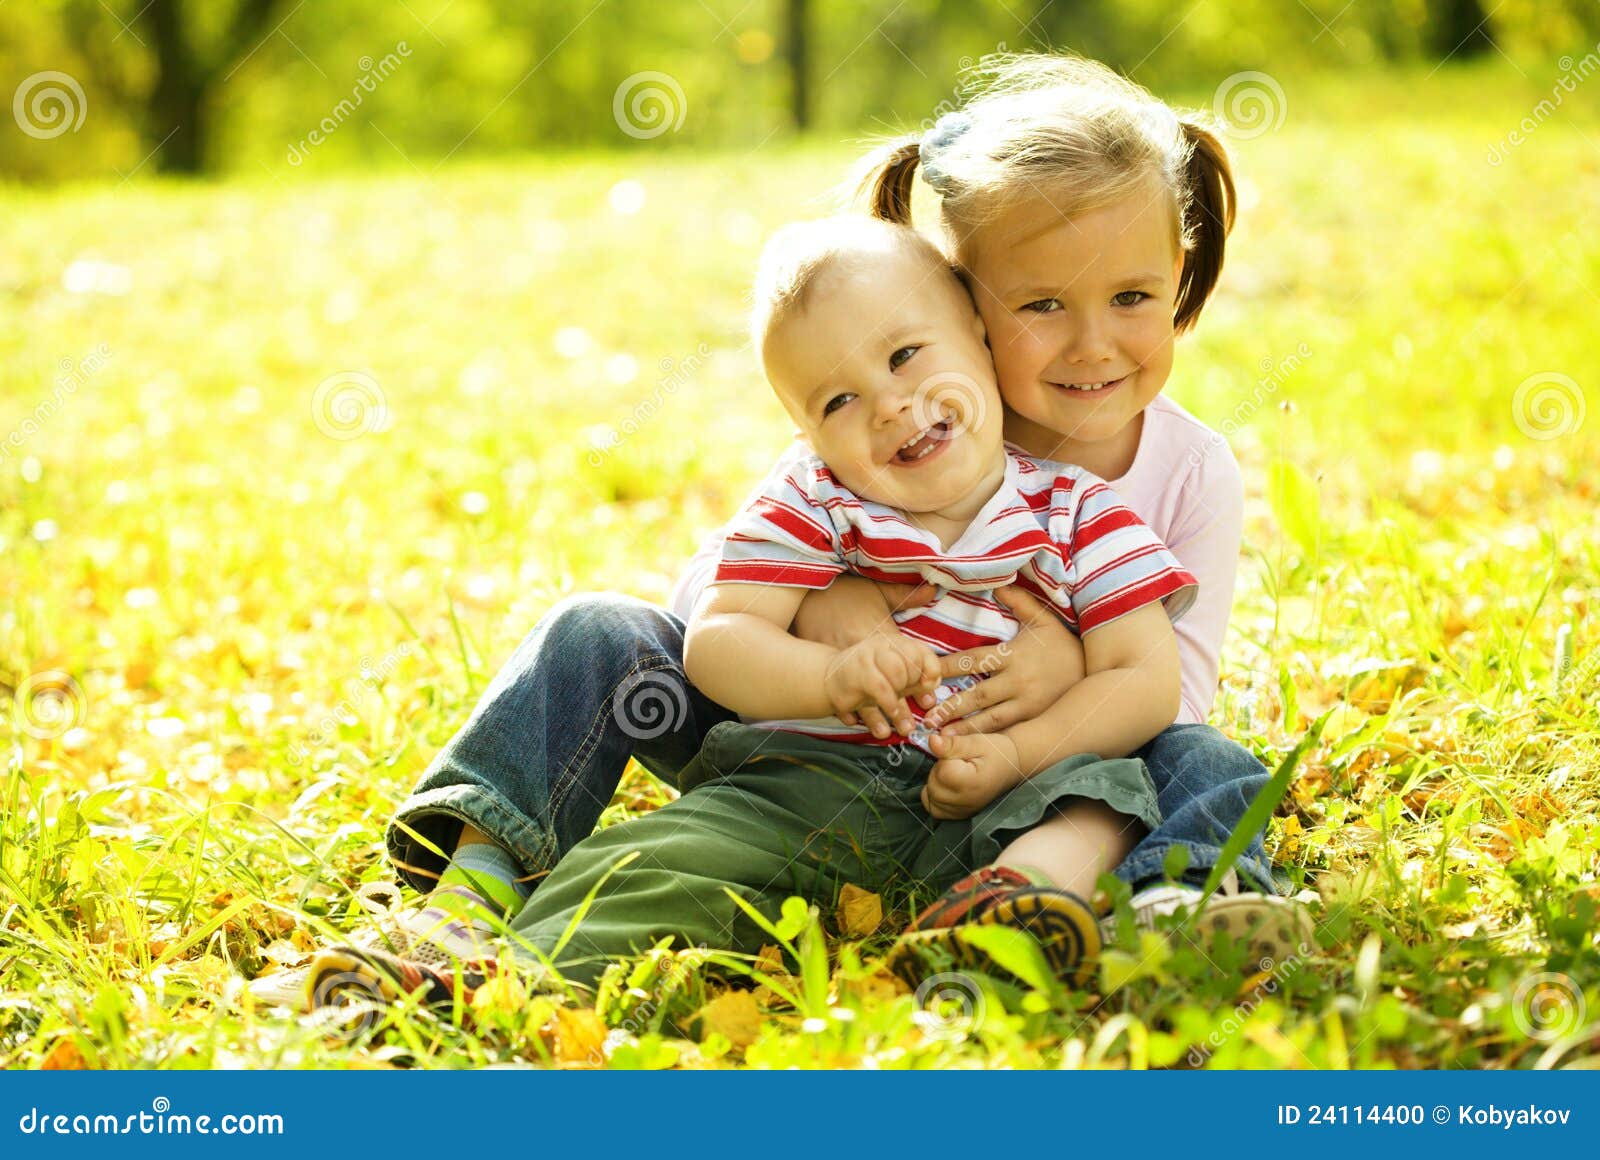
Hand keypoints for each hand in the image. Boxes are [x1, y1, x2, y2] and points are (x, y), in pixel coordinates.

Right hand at [796, 576, 938, 736]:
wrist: (812, 600)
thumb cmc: (848, 597)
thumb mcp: (877, 592)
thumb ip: (904, 596)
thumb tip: (933, 589)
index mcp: (882, 636)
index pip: (909, 662)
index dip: (922, 679)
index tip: (929, 694)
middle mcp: (868, 653)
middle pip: (891, 684)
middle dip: (901, 707)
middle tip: (911, 725)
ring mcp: (849, 665)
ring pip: (866, 699)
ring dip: (877, 719)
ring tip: (885, 732)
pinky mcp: (832, 672)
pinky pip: (842, 698)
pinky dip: (849, 714)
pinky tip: (857, 724)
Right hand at [822, 634, 940, 737]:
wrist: (827, 679)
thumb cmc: (865, 679)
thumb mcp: (891, 677)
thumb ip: (913, 681)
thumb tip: (932, 692)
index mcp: (893, 643)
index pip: (921, 652)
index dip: (930, 672)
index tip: (928, 690)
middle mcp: (881, 646)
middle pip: (911, 664)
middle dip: (912, 688)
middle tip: (907, 704)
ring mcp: (866, 658)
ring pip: (897, 676)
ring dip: (901, 702)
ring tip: (902, 722)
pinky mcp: (855, 675)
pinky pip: (881, 690)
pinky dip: (888, 707)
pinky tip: (886, 723)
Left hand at [920, 584, 1083, 735]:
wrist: (1096, 673)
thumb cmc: (1063, 645)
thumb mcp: (1044, 620)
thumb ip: (1019, 602)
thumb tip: (998, 586)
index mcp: (1014, 655)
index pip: (975, 660)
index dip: (950, 666)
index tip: (928, 671)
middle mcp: (1018, 682)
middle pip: (978, 695)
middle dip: (951, 707)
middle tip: (926, 717)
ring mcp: (1026, 704)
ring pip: (990, 720)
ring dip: (964, 730)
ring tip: (940, 739)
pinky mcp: (1033, 719)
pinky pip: (1006, 731)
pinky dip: (986, 739)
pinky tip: (968, 747)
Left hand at [920, 730, 1024, 819]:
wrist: (1011, 767)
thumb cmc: (996, 752)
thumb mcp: (976, 741)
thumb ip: (952, 743)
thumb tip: (931, 741)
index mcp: (971, 783)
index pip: (942, 770)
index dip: (946, 757)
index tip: (961, 754)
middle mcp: (966, 803)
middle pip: (933, 784)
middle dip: (940, 769)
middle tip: (958, 762)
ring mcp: (962, 812)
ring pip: (930, 796)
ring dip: (936, 782)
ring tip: (954, 772)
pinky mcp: (959, 816)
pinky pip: (935, 808)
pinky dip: (935, 796)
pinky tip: (948, 785)